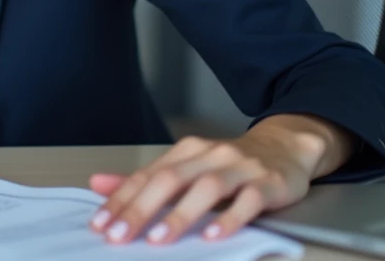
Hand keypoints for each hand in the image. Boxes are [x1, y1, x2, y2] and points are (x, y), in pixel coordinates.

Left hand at [88, 116, 351, 244]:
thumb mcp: (187, 167)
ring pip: (207, 187)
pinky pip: (248, 200)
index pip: (147, 176)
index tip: (100, 224)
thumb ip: (145, 180)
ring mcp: (240, 167)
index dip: (121, 200)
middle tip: (119, 236)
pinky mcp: (268, 183)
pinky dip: (230, 218)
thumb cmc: (230, 164)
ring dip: (181, 214)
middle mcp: (209, 155)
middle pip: (170, 179)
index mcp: (186, 151)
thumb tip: (97, 184)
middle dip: (141, 209)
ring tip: (159, 238)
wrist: (286, 146)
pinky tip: (214, 236)